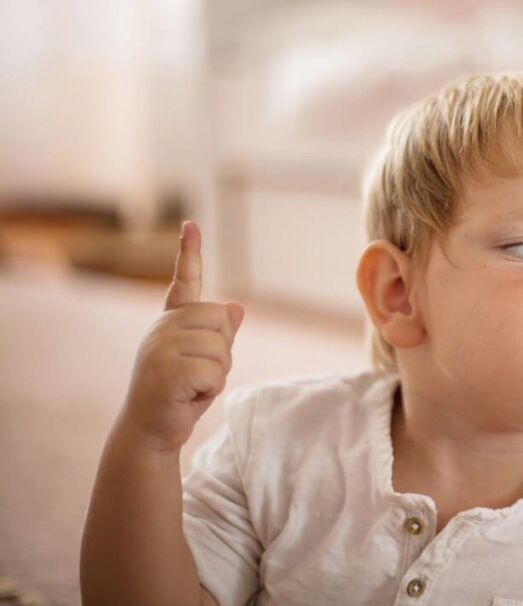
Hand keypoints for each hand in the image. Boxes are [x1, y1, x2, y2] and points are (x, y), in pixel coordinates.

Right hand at [119, 221, 244, 452]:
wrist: (150, 432)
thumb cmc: (180, 395)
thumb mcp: (205, 363)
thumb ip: (219, 336)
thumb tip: (237, 307)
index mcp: (172, 321)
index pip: (185, 281)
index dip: (190, 252)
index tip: (191, 225)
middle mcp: (163, 327)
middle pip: (221, 320)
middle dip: (223, 353)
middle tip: (199, 375)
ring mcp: (160, 346)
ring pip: (221, 348)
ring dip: (217, 375)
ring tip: (192, 388)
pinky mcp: (165, 370)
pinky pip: (214, 372)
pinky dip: (210, 390)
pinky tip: (189, 398)